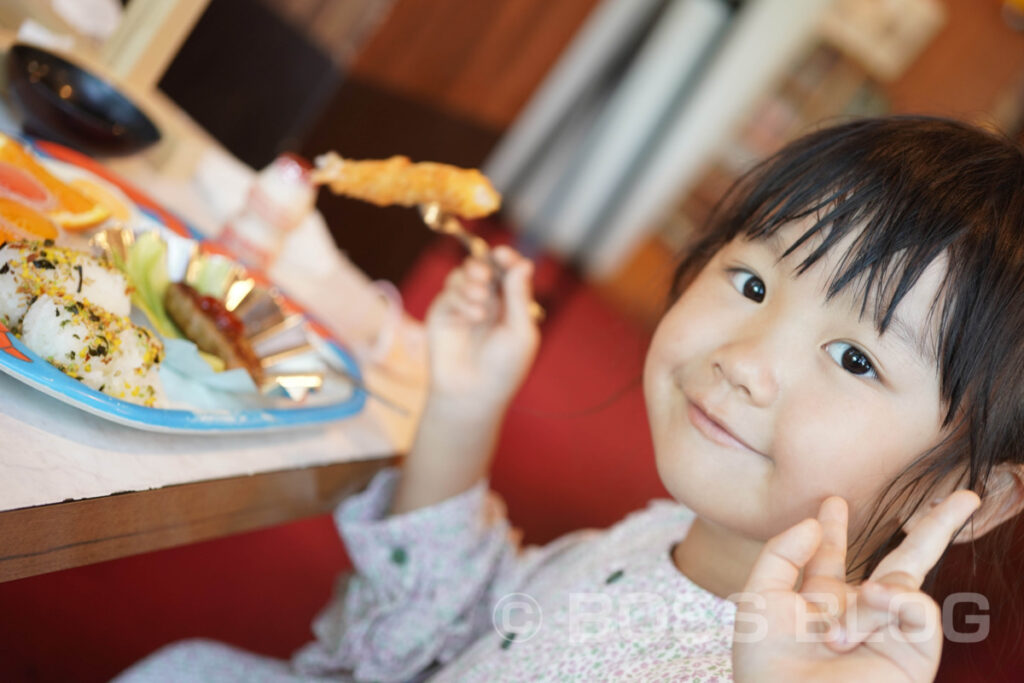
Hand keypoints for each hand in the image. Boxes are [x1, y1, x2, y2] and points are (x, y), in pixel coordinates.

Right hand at [425, 246, 539, 411]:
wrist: (471, 394)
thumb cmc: (503, 368)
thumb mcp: (520, 331)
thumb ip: (519, 296)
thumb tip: (524, 263)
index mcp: (511, 303)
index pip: (508, 270)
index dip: (506, 258)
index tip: (503, 255)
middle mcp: (488, 301)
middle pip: (484, 266)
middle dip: (484, 265)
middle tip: (485, 275)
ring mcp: (463, 305)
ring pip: (464, 274)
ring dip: (472, 281)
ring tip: (480, 303)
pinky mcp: (443, 312)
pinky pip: (449, 291)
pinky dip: (461, 298)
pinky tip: (472, 316)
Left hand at [732, 491, 980, 682]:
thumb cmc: (768, 668)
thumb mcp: (761, 599)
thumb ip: (782, 553)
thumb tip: (813, 521)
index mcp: (820, 602)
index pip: (831, 556)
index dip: (831, 528)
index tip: (832, 501)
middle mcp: (859, 614)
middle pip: (903, 561)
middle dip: (934, 527)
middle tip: (965, 496)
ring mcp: (890, 632)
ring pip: (900, 580)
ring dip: (867, 600)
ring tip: (836, 639)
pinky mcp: (916, 654)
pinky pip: (919, 607)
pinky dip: (896, 600)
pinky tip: (876, 606)